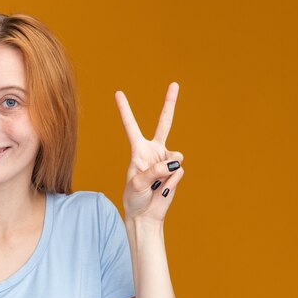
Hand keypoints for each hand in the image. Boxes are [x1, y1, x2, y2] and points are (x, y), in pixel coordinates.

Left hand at [114, 82, 184, 223]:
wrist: (145, 214)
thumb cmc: (134, 198)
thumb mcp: (136, 184)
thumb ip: (152, 171)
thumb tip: (173, 163)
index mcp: (138, 150)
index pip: (131, 126)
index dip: (125, 110)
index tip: (118, 93)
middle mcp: (154, 151)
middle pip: (164, 123)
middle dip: (170, 103)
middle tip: (174, 84)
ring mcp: (167, 160)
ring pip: (176, 157)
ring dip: (167, 172)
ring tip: (157, 184)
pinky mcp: (176, 170)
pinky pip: (178, 171)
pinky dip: (171, 181)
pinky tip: (163, 187)